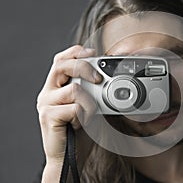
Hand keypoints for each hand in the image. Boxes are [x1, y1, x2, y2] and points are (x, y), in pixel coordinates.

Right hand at [36, 45, 101, 181]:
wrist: (70, 157)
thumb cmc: (81, 131)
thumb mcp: (89, 105)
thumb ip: (92, 91)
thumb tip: (107, 76)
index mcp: (56, 86)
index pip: (61, 60)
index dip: (76, 52)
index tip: (93, 53)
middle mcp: (48, 92)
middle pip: (62, 65)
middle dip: (85, 67)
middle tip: (99, 79)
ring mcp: (46, 104)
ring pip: (74, 88)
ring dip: (90, 102)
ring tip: (89, 115)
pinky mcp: (48, 117)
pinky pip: (74, 107)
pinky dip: (85, 114)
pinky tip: (81, 124)